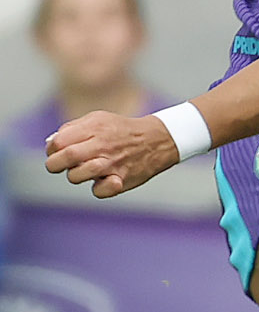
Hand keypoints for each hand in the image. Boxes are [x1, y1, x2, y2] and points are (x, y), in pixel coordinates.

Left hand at [44, 112, 179, 197]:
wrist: (155, 140)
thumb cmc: (120, 131)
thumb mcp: (97, 119)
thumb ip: (72, 128)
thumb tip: (50, 143)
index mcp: (93, 128)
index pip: (59, 142)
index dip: (51, 150)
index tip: (55, 154)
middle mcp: (102, 146)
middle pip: (66, 158)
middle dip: (55, 165)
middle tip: (58, 166)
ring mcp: (111, 164)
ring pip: (78, 176)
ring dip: (75, 176)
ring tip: (84, 171)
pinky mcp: (121, 180)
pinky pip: (99, 192)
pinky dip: (97, 188)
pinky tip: (103, 180)